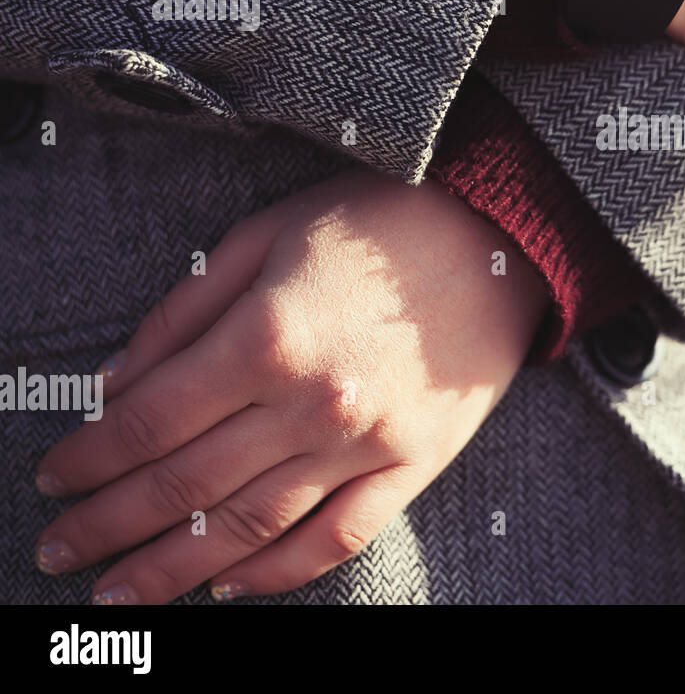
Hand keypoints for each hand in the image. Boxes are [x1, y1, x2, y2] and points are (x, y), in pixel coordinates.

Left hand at [34, 170, 547, 603]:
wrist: (501, 236)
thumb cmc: (378, 222)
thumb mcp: (265, 235)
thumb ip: (184, 311)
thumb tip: (114, 385)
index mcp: (266, 336)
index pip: (148, 421)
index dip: (89, 459)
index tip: (53, 480)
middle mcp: (310, 402)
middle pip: (185, 484)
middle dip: (109, 525)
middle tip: (59, 552)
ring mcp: (365, 442)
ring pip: (250, 526)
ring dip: (173, 565)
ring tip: (121, 591)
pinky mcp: (413, 464)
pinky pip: (338, 538)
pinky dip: (278, 572)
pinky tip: (230, 584)